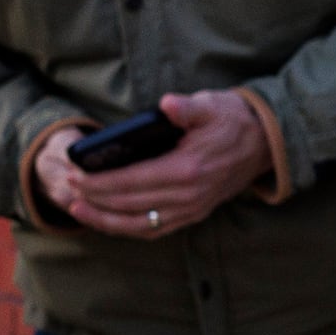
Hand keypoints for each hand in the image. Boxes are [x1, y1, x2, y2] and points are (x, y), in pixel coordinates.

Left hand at [35, 91, 273, 237]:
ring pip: (139, 225)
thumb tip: (167, 104)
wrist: (267, 143)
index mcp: (187, 170)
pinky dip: (128, 228)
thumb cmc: (235, 120)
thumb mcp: (212, 105)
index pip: (131, 181)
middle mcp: (188, 196)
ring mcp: (192, 209)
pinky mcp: (195, 214)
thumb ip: (188, 108)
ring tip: (79, 211)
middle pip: (129, 205)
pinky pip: (155, 229)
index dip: (99, 182)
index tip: (75, 176)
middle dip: (94, 199)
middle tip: (68, 189)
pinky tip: (110, 220)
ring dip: (106, 221)